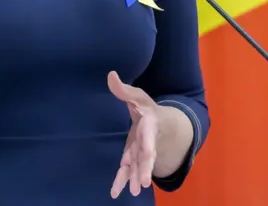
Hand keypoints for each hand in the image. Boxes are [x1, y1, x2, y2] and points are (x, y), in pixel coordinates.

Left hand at [107, 71, 158, 198]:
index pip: (149, 138)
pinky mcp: (133, 157)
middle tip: (144, 184)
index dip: (149, 148)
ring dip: (136, 179)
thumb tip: (110, 74)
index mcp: (149, 126)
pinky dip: (122, 181)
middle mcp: (147, 142)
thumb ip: (123, 89)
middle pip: (147, 158)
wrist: (157, 120)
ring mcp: (140, 152)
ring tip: (134, 192)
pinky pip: (128, 171)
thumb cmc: (146, 107)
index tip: (149, 157)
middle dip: (145, 170)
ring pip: (139, 167)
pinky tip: (115, 192)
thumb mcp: (137, 96)